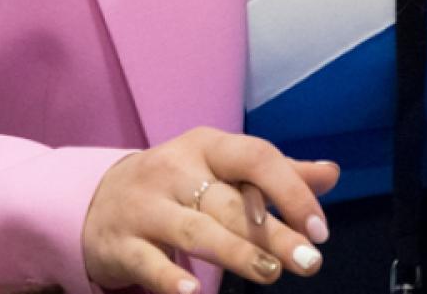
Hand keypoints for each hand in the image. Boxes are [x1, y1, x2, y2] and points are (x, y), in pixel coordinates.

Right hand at [82, 127, 338, 292]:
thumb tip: (332, 173)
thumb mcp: (220, 169)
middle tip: (309, 261)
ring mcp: (145, 206)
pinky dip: (172, 281)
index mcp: (205, 147)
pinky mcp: (122, 243)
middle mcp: (174, 170)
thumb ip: (275, 174)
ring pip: (196, 230)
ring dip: (236, 252)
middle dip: (272, 232)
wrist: (94, 200)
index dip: (290, 190)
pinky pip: (149, 263)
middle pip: (230, 202)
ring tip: (270, 273)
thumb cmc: (176, 186)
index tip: (320, 229)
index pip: (254, 157)